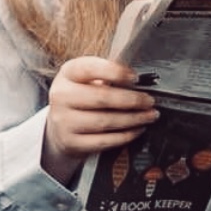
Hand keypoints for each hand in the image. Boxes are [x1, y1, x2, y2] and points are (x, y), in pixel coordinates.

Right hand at [43, 57, 158, 183]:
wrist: (60, 124)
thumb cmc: (81, 96)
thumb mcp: (87, 78)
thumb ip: (108, 75)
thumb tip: (137, 81)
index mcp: (68, 73)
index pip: (90, 68)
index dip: (115, 72)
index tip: (135, 77)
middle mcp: (62, 96)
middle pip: (101, 98)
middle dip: (132, 100)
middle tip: (149, 101)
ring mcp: (64, 121)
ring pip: (105, 121)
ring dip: (133, 119)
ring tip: (149, 116)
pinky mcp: (71, 142)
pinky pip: (104, 141)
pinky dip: (125, 136)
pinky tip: (137, 129)